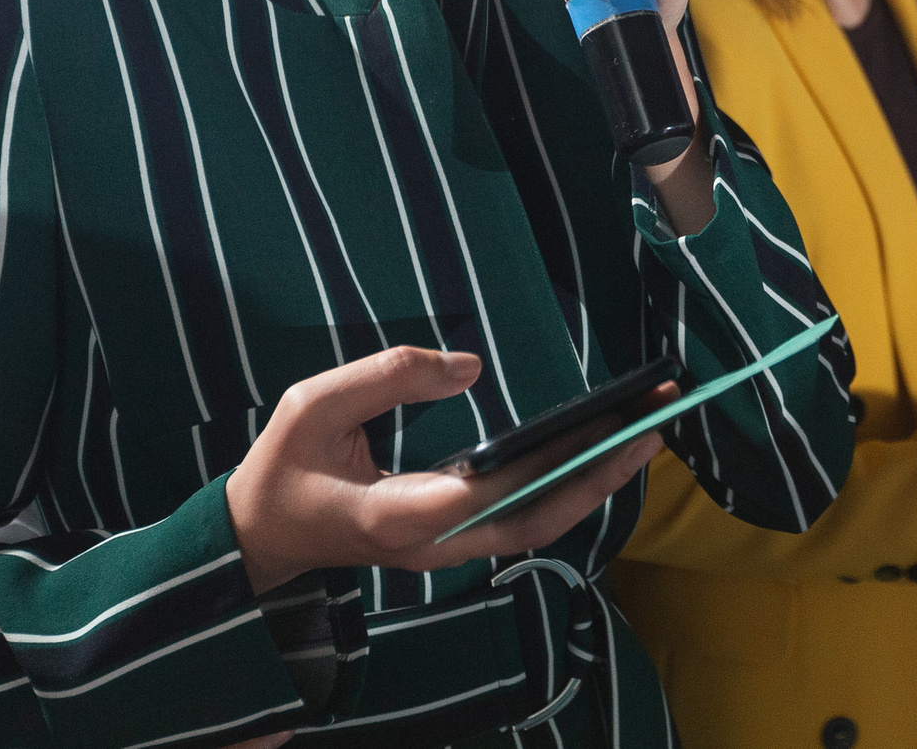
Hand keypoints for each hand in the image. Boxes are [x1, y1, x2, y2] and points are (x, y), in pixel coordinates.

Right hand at [226, 346, 666, 594]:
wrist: (262, 539)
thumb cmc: (282, 468)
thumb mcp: (310, 404)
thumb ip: (386, 377)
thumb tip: (469, 367)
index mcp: (393, 514)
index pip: (481, 493)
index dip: (541, 461)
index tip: (595, 425)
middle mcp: (432, 544)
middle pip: (534, 521)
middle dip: (599, 473)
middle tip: (654, 421)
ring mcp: (447, 550)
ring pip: (537, 526)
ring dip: (594, 481)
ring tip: (645, 428)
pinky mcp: (454, 540)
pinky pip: (523, 519)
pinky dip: (567, 486)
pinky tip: (598, 448)